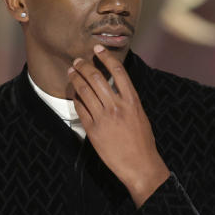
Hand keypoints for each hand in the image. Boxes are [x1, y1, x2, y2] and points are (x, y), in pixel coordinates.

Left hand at [68, 44, 169, 207]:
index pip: (118, 71)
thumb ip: (128, 100)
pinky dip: (76, 98)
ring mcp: (104, 118)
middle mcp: (117, 106)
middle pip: (96, 78)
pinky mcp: (93, 130)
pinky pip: (80, 109)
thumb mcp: (140, 115)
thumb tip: (115, 87)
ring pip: (84, 91)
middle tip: (78, 61)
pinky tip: (74, 94)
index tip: (97, 49)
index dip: (106, 56)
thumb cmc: (143, 142)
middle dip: (84, 66)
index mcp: (132, 101)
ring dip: (76, 79)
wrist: (139, 165)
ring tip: (72, 72)